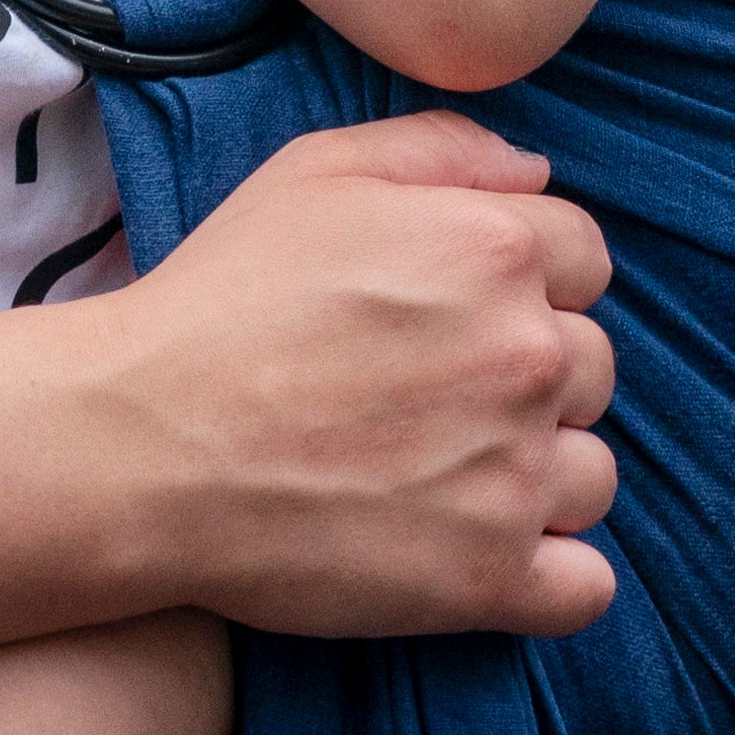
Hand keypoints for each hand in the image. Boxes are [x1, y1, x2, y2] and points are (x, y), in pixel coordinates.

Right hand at [99, 114, 618, 640]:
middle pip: (595, 365)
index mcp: (496, 248)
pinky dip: (551, 577)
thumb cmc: (220, 301)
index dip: (527, 283)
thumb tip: (537, 170)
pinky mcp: (488, 576)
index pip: (586, 259)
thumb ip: (440, 148)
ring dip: (542, 476)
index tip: (458, 316)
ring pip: (594, 473)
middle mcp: (525, 354)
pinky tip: (489, 555)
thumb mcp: (315, 171)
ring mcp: (513, 473)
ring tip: (450, 477)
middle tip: (436, 398)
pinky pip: (585, 585)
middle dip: (532, 376)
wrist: (140, 445)